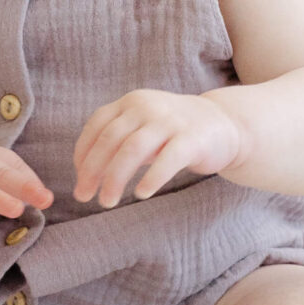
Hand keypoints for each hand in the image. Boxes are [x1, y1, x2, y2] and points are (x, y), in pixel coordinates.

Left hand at [72, 89, 244, 208]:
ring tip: (107, 202)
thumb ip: (117, 142)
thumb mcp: (142, 128)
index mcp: (130, 103)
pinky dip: (151, 178)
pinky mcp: (192, 139)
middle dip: (92, 171)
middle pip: (110, 139)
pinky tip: (141, 194)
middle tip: (84, 197)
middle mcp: (147, 107)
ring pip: (132, 149)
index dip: (83, 153)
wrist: (223, 123)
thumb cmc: (173, 132)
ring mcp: (170, 121)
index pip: (97, 125)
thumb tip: (85, 174)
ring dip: (115, 178)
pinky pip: (167, 159)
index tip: (80, 178)